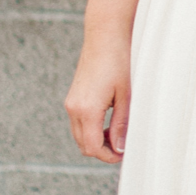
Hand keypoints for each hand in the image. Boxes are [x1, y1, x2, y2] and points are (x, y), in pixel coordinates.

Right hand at [64, 39, 129, 162]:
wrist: (104, 37)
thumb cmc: (118, 62)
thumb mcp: (125, 97)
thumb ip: (120, 125)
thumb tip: (119, 148)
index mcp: (87, 110)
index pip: (92, 147)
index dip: (108, 156)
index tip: (123, 154)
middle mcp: (74, 109)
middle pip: (83, 145)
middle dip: (102, 151)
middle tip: (122, 146)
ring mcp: (70, 103)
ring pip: (80, 136)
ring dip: (96, 141)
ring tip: (116, 132)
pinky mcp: (72, 98)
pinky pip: (78, 124)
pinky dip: (91, 130)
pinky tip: (107, 121)